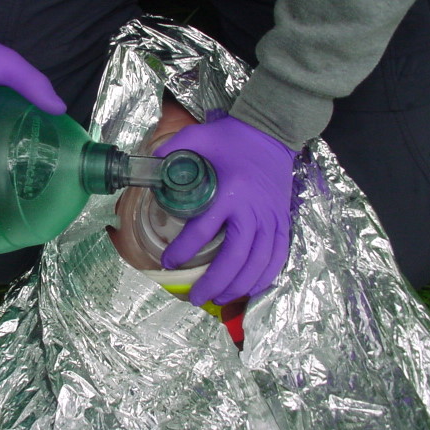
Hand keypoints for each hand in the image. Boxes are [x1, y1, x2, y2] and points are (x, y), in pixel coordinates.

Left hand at [154, 112, 296, 305]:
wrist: (272, 131)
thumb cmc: (232, 137)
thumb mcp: (198, 137)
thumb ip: (171, 151)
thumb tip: (146, 168)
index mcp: (230, 192)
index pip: (203, 230)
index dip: (183, 250)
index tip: (168, 262)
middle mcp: (252, 210)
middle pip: (234, 257)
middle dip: (213, 282)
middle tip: (194, 296)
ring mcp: (271, 218)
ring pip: (257, 263)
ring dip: (237, 286)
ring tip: (218, 298)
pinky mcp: (283, 221)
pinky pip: (277, 256)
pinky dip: (264, 276)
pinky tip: (249, 288)